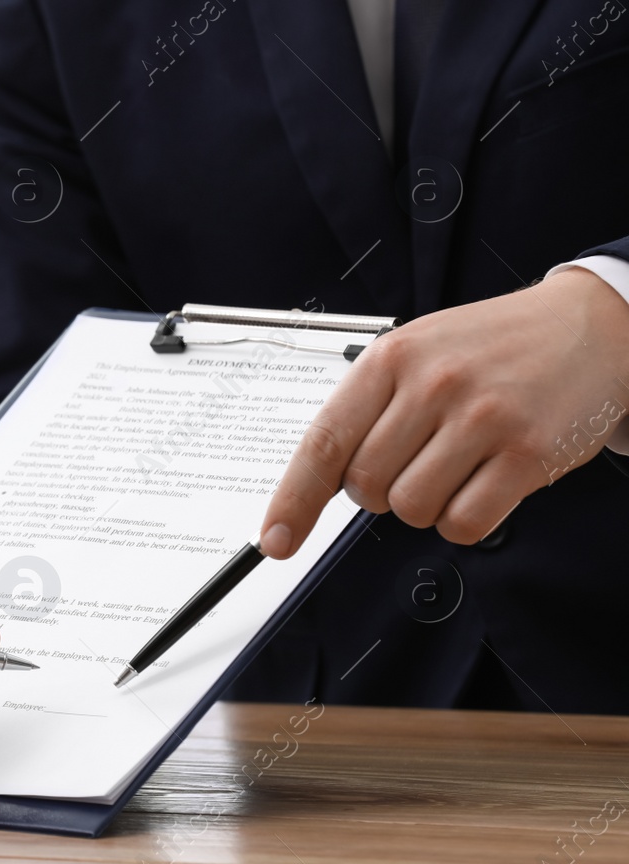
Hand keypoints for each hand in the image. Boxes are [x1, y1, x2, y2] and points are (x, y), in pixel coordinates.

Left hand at [261, 269, 628, 557]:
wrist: (587, 325)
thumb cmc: (492, 345)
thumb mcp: (415, 351)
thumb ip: (367, 408)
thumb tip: (319, 481)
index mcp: (390, 358)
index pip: (323, 443)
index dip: (293, 500)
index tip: (275, 538)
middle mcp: (432, 385)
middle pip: (366, 487)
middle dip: (382, 491)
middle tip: (417, 460)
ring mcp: (481, 418)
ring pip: (412, 509)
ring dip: (426, 504)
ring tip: (456, 464)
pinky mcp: (527, 453)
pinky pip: (465, 523)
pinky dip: (465, 520)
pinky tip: (484, 483)